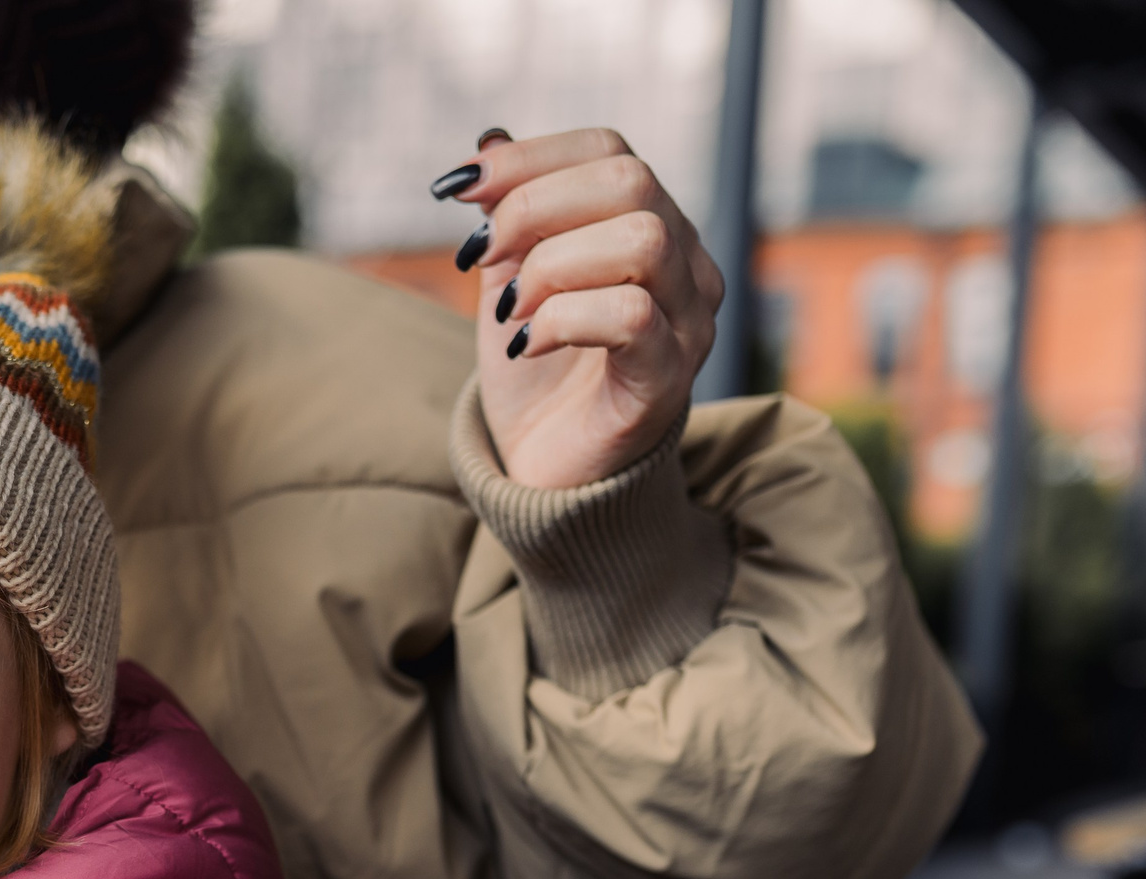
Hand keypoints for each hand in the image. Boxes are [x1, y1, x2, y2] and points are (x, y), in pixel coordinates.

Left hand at [444, 129, 724, 488]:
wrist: (549, 473)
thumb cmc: (538, 376)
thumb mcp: (510, 282)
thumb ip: (509, 218)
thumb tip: (490, 138)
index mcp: (650, 227)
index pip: (608, 150)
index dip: (528, 157)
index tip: (457, 189)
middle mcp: (686, 265)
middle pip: (630, 180)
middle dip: (534, 205)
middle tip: (481, 253)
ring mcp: (688, 322)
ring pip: (641, 240)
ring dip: (552, 264)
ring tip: (512, 309)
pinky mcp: (669, 379)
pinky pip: (631, 317)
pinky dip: (563, 319)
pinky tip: (527, 343)